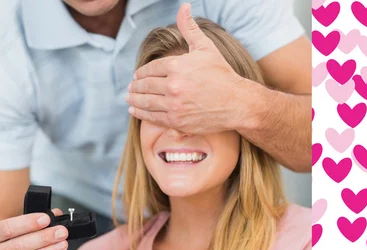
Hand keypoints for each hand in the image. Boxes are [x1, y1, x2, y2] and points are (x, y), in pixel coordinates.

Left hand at [127, 2, 248, 133]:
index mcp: (177, 66)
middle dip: (136, 87)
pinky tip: (135, 112)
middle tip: (131, 88)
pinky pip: (153, 117)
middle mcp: (173, 86)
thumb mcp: (206, 47)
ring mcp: (174, 105)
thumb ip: (189, 28)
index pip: (150, 69)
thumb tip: (184, 7)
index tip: (137, 76)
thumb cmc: (222, 74)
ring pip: (146, 102)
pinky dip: (141, 114)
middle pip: (145, 86)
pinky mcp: (177, 121)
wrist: (236, 103)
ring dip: (134, 100)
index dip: (141, 73)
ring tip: (129, 99)